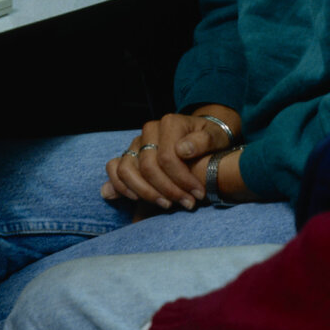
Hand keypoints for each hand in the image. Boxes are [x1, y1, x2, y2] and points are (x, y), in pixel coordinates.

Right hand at [99, 111, 232, 211]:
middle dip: (168, 190)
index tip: (197, 194)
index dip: (181, 180)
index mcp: (169, 123)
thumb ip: (203, 141)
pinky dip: (120, 186)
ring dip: (145, 193)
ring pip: (126, 170)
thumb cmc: (210, 139)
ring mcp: (137, 143)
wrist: (202, 137)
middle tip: (187, 204)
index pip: (167, 157)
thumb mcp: (216, 137)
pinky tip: (136, 199)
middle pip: (148, 167)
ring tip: (167, 205)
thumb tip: (183, 150)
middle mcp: (149, 131)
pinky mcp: (129, 155)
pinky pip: (114, 169)